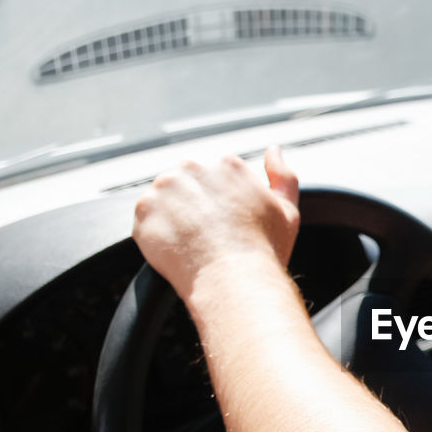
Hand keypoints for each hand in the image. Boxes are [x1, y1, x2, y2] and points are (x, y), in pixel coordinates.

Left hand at [133, 146, 299, 300]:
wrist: (234, 280)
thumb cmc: (263, 250)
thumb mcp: (287, 209)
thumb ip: (282, 175)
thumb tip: (274, 151)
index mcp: (226, 163)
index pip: (213, 175)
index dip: (219, 202)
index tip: (224, 223)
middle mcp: (192, 167)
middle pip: (186, 183)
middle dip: (193, 205)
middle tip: (208, 236)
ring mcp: (164, 187)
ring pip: (165, 199)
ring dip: (174, 218)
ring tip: (193, 244)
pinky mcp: (144, 210)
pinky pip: (146, 219)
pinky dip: (157, 234)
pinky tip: (179, 250)